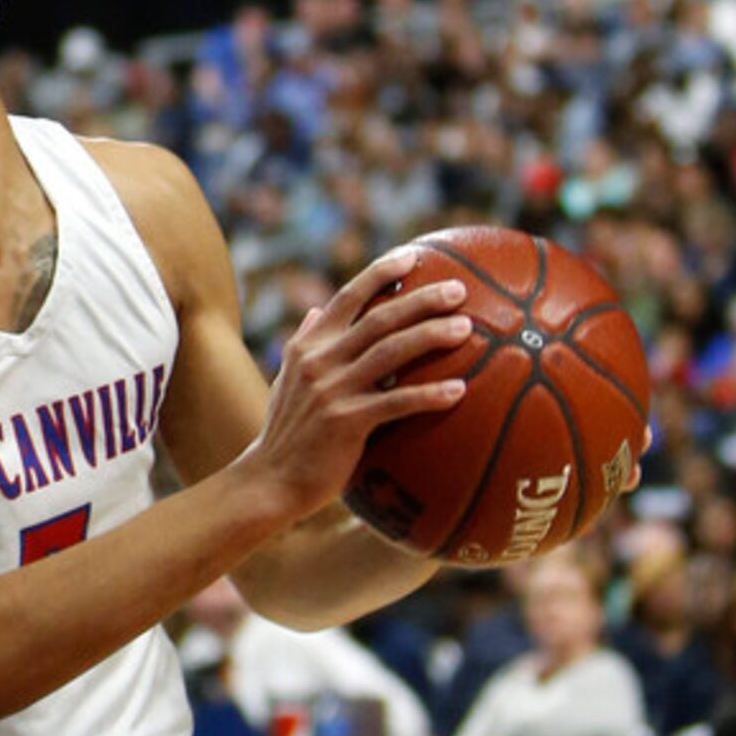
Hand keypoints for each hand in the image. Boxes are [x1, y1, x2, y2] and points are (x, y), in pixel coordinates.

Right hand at [240, 251, 470, 522]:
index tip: (413, 257)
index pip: (347, 297)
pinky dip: (429, 395)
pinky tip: (459, 391)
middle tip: (459, 290)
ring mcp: (332, 390)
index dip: (380, 273)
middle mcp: (318, 360)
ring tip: (466, 328)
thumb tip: (317, 310)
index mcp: (308, 346)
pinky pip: (396, 403)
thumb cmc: (286, 433)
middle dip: (421, 300)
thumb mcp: (287, 381)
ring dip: (431, 336)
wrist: (269, 479)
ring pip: (390, 352)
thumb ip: (304, 344)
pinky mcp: (345, 422)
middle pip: (378, 318)